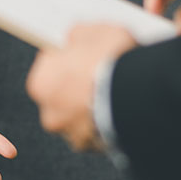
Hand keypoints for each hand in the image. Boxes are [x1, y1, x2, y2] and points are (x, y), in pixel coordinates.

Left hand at [26, 24, 137, 150]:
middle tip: (106, 74)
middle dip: (80, 86)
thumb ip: (80, 34)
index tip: (85, 55)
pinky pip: (98, 131)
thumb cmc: (113, 62)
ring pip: (80, 116)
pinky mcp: (93, 148)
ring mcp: (71, 134)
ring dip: (94, 106)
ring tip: (120, 93)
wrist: (140, 97)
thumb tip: (76, 38)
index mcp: (41, 82)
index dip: (70, 58)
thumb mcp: (97, 31)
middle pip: (63, 94)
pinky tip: (124, 110)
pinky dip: (108, 123)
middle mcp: (49, 113)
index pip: (51, 66)